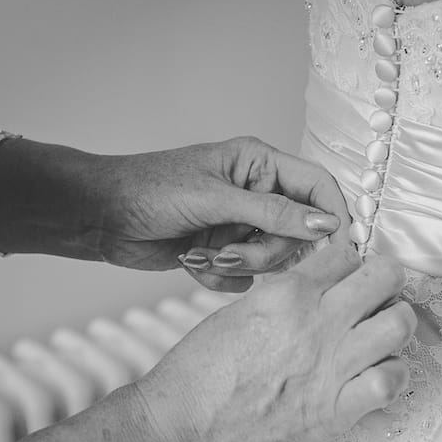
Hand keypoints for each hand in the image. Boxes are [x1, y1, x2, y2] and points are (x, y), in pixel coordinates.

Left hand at [86, 136, 349, 290]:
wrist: (101, 217)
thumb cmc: (150, 190)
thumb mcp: (216, 198)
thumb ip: (274, 212)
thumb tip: (327, 223)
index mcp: (259, 164)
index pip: (317, 187)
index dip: (333, 216)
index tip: (340, 247)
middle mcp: (255, 194)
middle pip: (296, 233)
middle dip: (263, 251)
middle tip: (227, 250)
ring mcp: (239, 225)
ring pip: (270, 260)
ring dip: (237, 264)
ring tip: (201, 254)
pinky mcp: (222, 252)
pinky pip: (245, 277)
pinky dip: (220, 276)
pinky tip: (191, 262)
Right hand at [131, 242, 416, 441]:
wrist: (180, 430)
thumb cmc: (197, 376)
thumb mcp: (238, 312)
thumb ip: (282, 299)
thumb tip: (314, 294)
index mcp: (285, 293)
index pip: (345, 254)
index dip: (350, 264)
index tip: (348, 277)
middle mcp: (315, 323)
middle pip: (385, 277)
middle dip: (385, 283)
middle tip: (376, 298)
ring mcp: (330, 368)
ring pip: (399, 325)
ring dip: (395, 325)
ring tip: (380, 336)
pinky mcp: (336, 412)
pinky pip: (392, 381)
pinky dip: (393, 375)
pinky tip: (376, 376)